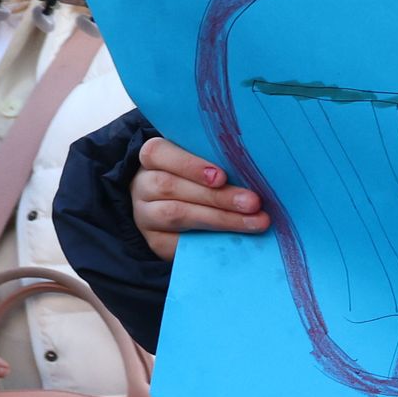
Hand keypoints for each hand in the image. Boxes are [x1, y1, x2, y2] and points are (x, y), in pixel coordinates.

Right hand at [128, 135, 266, 261]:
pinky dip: (209, 240)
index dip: (190, 165)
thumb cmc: (198, 180)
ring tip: (254, 222)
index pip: (158, 153)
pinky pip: (178, 243)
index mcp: (153, 158)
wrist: (177, 215)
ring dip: (220, 218)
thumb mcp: (204, 167)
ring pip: (176, 214)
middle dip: (217, 196)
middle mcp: (143, 185)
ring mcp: (145, 214)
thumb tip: (254, 173)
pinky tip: (236, 240)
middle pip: (171, 186)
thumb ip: (218, 166)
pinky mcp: (155, 241)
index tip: (221, 177)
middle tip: (252, 203)